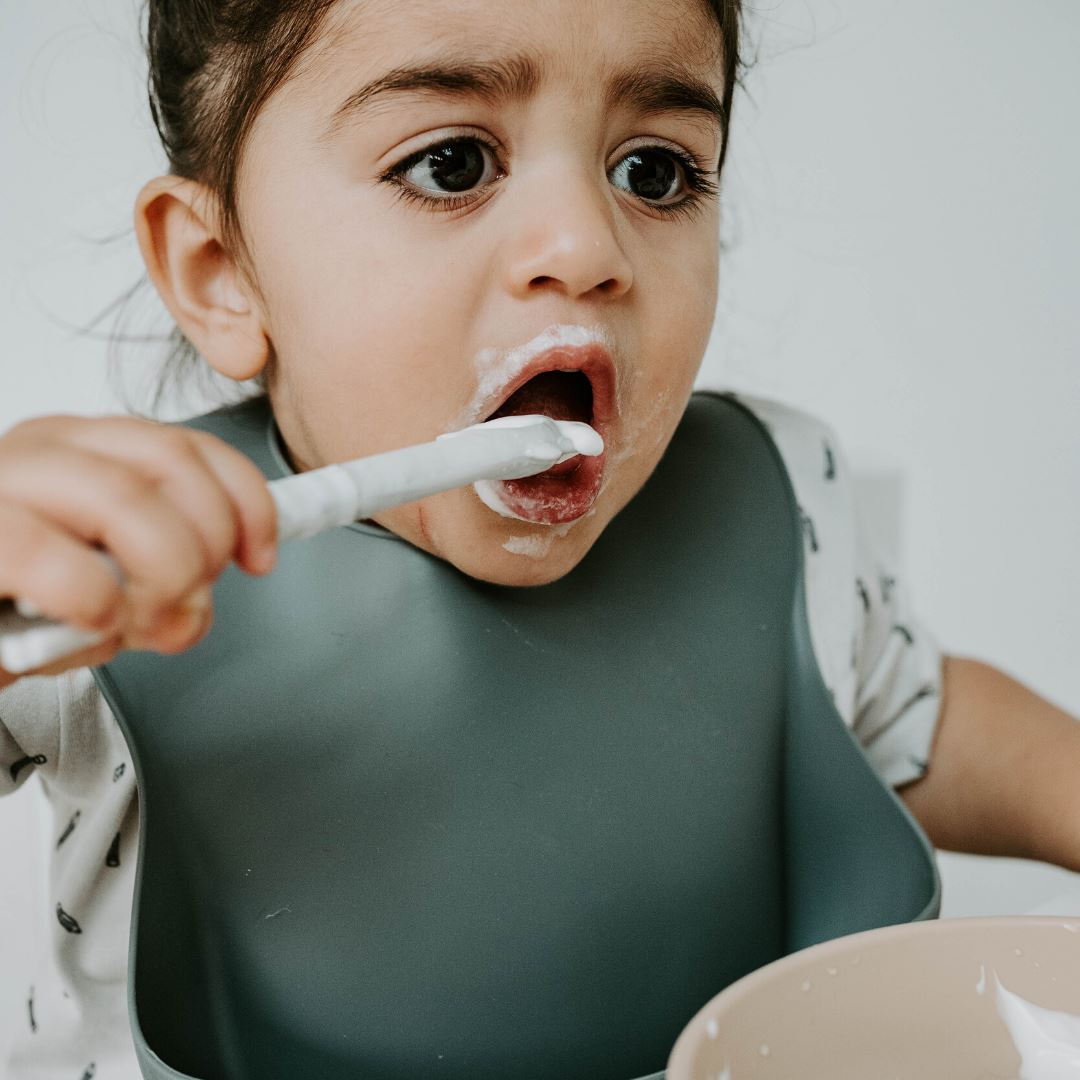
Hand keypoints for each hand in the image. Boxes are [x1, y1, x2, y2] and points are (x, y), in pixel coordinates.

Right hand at [0, 414, 276, 687]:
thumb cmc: (13, 606)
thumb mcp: (105, 582)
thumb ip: (161, 578)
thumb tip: (196, 607)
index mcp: (84, 448)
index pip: (189, 446)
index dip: (244, 500)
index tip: (260, 556)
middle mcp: (43, 450)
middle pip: (172, 467)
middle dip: (204, 548)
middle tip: (186, 604)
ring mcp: (0, 484)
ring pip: (128, 504)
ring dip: (161, 577)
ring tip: (136, 621)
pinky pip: (54, 560)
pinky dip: (94, 602)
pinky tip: (88, 621)